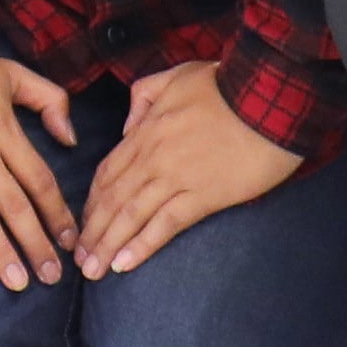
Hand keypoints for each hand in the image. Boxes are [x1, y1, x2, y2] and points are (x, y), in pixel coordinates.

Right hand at [0, 54, 81, 288]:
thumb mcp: (9, 71)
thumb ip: (48, 99)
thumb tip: (70, 138)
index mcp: (3, 130)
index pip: (39, 180)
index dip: (58, 214)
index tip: (71, 242)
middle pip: (14, 204)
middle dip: (36, 243)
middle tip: (51, 278)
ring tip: (16, 282)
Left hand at [69, 60, 301, 274]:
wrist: (269, 97)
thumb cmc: (227, 84)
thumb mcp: (175, 76)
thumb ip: (143, 96)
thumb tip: (128, 127)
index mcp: (145, 129)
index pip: (108, 171)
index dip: (92, 200)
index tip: (82, 222)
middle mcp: (153, 157)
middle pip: (112, 198)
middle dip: (92, 231)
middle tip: (78, 258)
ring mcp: (176, 177)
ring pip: (131, 215)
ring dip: (108, 244)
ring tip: (92, 270)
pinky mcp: (204, 196)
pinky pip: (166, 224)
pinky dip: (142, 245)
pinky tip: (124, 264)